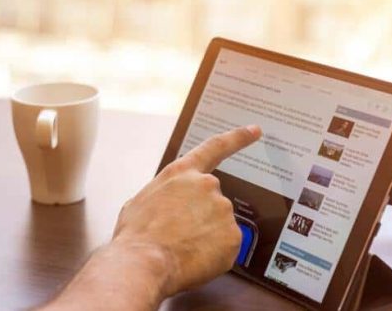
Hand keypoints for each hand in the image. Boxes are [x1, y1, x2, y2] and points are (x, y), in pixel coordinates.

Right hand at [111, 125, 261, 297]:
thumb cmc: (136, 234)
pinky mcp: (233, 236)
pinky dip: (213, 254)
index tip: (254, 131)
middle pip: (212, 201)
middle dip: (200, 218)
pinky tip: (193, 258)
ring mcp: (222, 210)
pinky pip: (226, 247)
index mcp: (182, 173)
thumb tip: (169, 208)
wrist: (143, 261)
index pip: (215, 148)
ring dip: (205, 237)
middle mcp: (207, 186)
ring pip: (219, 226)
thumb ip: (165, 196)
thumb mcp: (141, 201)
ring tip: (181, 248)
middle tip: (178, 235)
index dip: (237, 138)